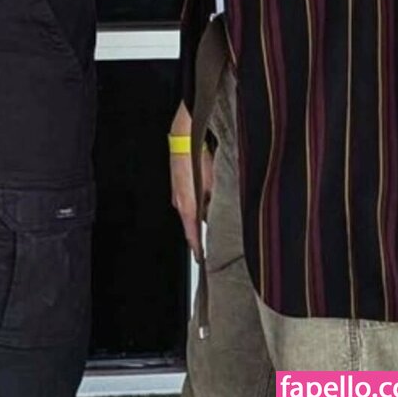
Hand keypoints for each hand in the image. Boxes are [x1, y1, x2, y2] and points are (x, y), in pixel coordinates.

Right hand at [168, 101, 212, 258]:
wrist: (182, 136)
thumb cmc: (195, 157)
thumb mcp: (213, 183)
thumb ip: (216, 202)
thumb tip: (220, 214)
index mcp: (187, 205)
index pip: (192, 234)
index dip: (198, 248)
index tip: (202, 260)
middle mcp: (179, 202)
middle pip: (192, 224)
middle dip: (201, 234)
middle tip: (214, 243)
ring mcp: (177, 193)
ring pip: (192, 212)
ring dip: (202, 217)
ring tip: (216, 221)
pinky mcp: (178, 184)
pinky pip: (189, 201)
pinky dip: (198, 204)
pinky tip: (209, 201)